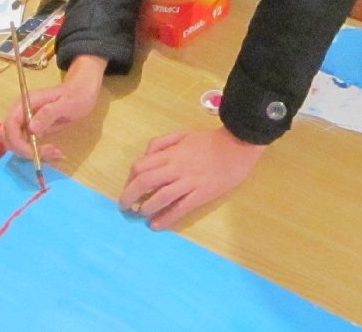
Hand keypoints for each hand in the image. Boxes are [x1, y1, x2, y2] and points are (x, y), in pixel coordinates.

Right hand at [0, 54, 105, 160]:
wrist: (82, 90)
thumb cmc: (76, 94)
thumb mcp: (67, 104)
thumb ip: (49, 113)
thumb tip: (31, 128)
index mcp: (27, 102)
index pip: (10, 124)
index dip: (16, 141)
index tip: (33, 152)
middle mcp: (22, 111)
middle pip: (8, 135)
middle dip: (22, 149)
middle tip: (47, 154)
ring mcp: (25, 120)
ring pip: (16, 142)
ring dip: (30, 152)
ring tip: (54, 153)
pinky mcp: (31, 128)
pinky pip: (26, 143)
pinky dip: (36, 151)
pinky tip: (53, 151)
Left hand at [119, 127, 265, 230]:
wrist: (237, 146)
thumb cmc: (210, 141)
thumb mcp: (182, 135)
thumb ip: (162, 143)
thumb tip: (146, 156)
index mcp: (171, 153)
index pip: (141, 166)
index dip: (130, 178)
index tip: (129, 186)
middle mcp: (176, 167)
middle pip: (145, 182)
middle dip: (129, 196)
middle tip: (124, 206)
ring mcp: (189, 181)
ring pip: (161, 196)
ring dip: (146, 208)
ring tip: (140, 214)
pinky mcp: (202, 194)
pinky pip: (181, 208)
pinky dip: (166, 218)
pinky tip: (156, 225)